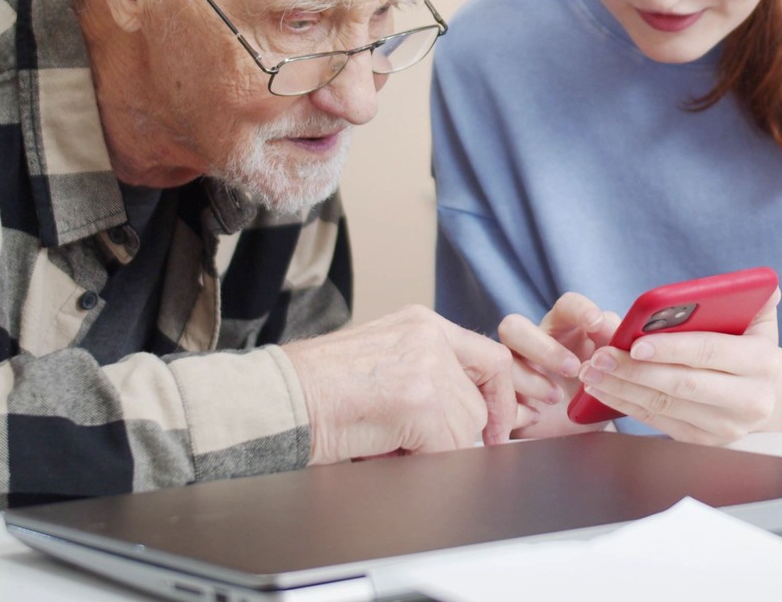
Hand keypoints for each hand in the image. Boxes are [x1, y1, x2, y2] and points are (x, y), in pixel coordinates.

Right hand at [281, 305, 517, 463]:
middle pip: (479, 402)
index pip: (491, 359)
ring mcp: (427, 368)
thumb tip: (466, 411)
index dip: (502, 400)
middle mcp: (430, 337)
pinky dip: (418, 460)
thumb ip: (427, 370)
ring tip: (385, 439)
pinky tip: (382, 447)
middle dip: (454, 433)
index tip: (500, 430)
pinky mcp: (419, 401)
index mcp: (422, 322)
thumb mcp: (383, 358)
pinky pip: (446, 449)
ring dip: (431, 448)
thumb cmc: (317, 387)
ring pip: (466, 431)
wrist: (279, 397)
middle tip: (412, 442)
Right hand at [498, 292, 620, 438]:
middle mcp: (532, 343)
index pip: (565, 305)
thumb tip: (624, 332)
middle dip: (545, 348)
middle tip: (573, 369)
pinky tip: (537, 416)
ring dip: (531, 380)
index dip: (579, 309)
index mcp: (563, 328)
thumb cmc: (594, 388)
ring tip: (556, 398)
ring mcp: (512, 368)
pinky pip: (495, 396)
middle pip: (515, 326)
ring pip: (502, 360)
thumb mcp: (611, 367)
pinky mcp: (502, 397)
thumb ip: (617, 344)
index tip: (596, 323)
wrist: (581, 429)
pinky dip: (519, 408)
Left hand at [575, 288, 781, 444]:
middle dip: (634, 370)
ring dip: (622, 388)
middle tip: (599, 356)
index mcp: (761, 362)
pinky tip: (604, 389)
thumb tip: (763, 285)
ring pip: (665, 405)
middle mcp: (749, 400)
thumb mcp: (758, 319)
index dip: (671, 348)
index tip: (635, 344)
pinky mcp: (703, 441)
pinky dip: (627, 404)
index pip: (709, 352)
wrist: (763, 391)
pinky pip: (658, 421)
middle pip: (682, 384)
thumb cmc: (748, 344)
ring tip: (592, 371)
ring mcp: (726, 426)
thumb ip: (752, 298)